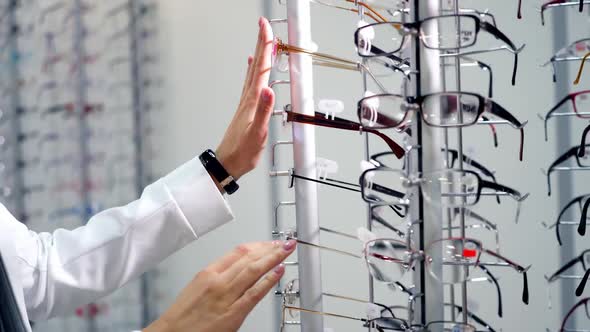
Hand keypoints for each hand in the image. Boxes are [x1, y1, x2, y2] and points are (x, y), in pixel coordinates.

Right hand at [144, 240, 295, 331]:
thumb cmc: (181, 317)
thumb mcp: (197, 287)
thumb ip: (217, 276)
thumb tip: (236, 269)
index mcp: (208, 273)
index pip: (238, 251)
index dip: (257, 245)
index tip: (268, 243)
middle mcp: (218, 281)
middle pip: (249, 258)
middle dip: (269, 248)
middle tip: (284, 243)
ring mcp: (226, 297)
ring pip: (254, 270)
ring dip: (274, 258)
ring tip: (286, 251)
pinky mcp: (233, 313)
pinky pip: (255, 293)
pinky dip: (269, 281)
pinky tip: (279, 272)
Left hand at [215, 17, 274, 179]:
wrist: (228, 162)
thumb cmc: (242, 152)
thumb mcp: (257, 134)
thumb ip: (264, 112)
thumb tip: (269, 90)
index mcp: (252, 101)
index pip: (262, 68)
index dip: (265, 47)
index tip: (267, 28)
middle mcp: (248, 98)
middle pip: (257, 65)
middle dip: (261, 43)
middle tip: (264, 24)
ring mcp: (246, 102)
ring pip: (254, 71)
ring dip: (259, 54)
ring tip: (263, 40)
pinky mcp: (246, 109)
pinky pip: (251, 83)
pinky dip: (254, 71)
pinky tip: (253, 67)